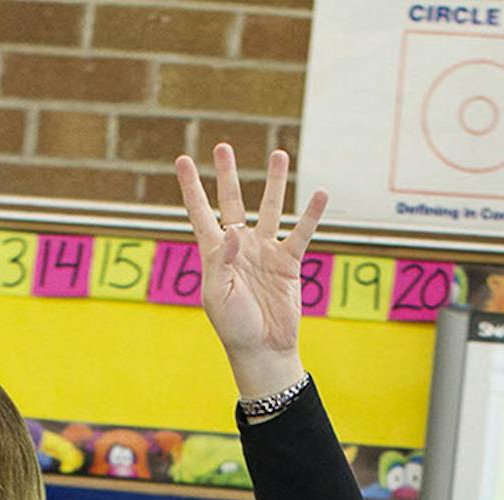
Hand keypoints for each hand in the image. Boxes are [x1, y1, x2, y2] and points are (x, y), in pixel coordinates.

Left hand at [173, 144, 326, 401]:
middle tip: (223, 147)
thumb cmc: (233, 327)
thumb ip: (222, 260)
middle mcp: (239, 246)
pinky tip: (320, 193)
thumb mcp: (218, 295)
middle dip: (227, 175)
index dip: (191, 188)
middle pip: (232, 202)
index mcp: (216, 254)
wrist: (262, 349)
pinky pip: (301, 232)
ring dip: (274, 182)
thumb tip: (234, 230)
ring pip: (269, 208)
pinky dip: (311, 214)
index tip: (183, 160)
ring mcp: (265, 251)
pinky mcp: (288, 262)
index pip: (200, 214)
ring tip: (279, 154)